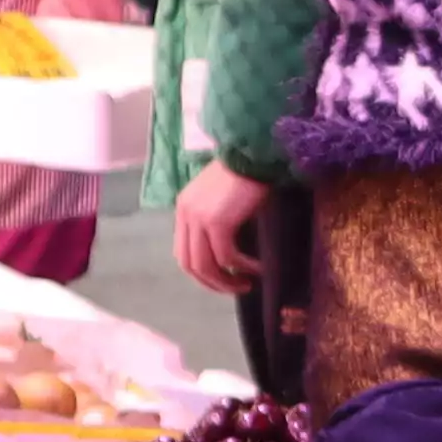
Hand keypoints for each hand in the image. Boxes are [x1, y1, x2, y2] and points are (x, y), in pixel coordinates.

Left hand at [174, 161, 278, 296]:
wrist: (255, 153)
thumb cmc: (246, 174)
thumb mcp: (223, 199)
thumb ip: (216, 221)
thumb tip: (227, 252)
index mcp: (184, 208)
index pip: (183, 251)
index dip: (202, 271)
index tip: (224, 277)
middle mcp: (185, 214)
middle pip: (190, 264)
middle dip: (212, 283)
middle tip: (235, 288)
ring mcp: (199, 219)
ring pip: (206, 265)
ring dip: (226, 281)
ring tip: (247, 284)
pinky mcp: (217, 222)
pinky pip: (227, 256)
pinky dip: (243, 267)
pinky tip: (258, 268)